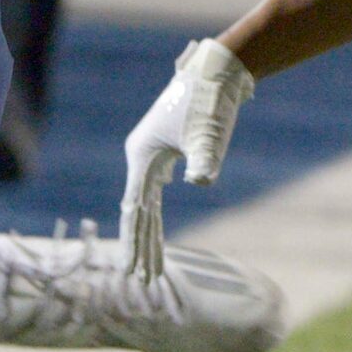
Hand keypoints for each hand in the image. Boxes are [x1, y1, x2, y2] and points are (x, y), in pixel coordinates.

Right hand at [117, 38, 255, 282]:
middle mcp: (142, 156)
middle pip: (138, 211)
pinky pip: (157, 189)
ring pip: (147, 202)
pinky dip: (158, 213)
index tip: (134, 272)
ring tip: (152, 265)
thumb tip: (200, 181)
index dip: (134, 243)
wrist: (218, 70)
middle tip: (143, 282)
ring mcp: (153, 153)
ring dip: (150, 234)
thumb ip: (204, 161)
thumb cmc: (210, 102)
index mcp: (143, 155)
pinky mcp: (167, 150)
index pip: (135, 209)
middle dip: (142, 247)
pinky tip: (156, 224)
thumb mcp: (208, 134)